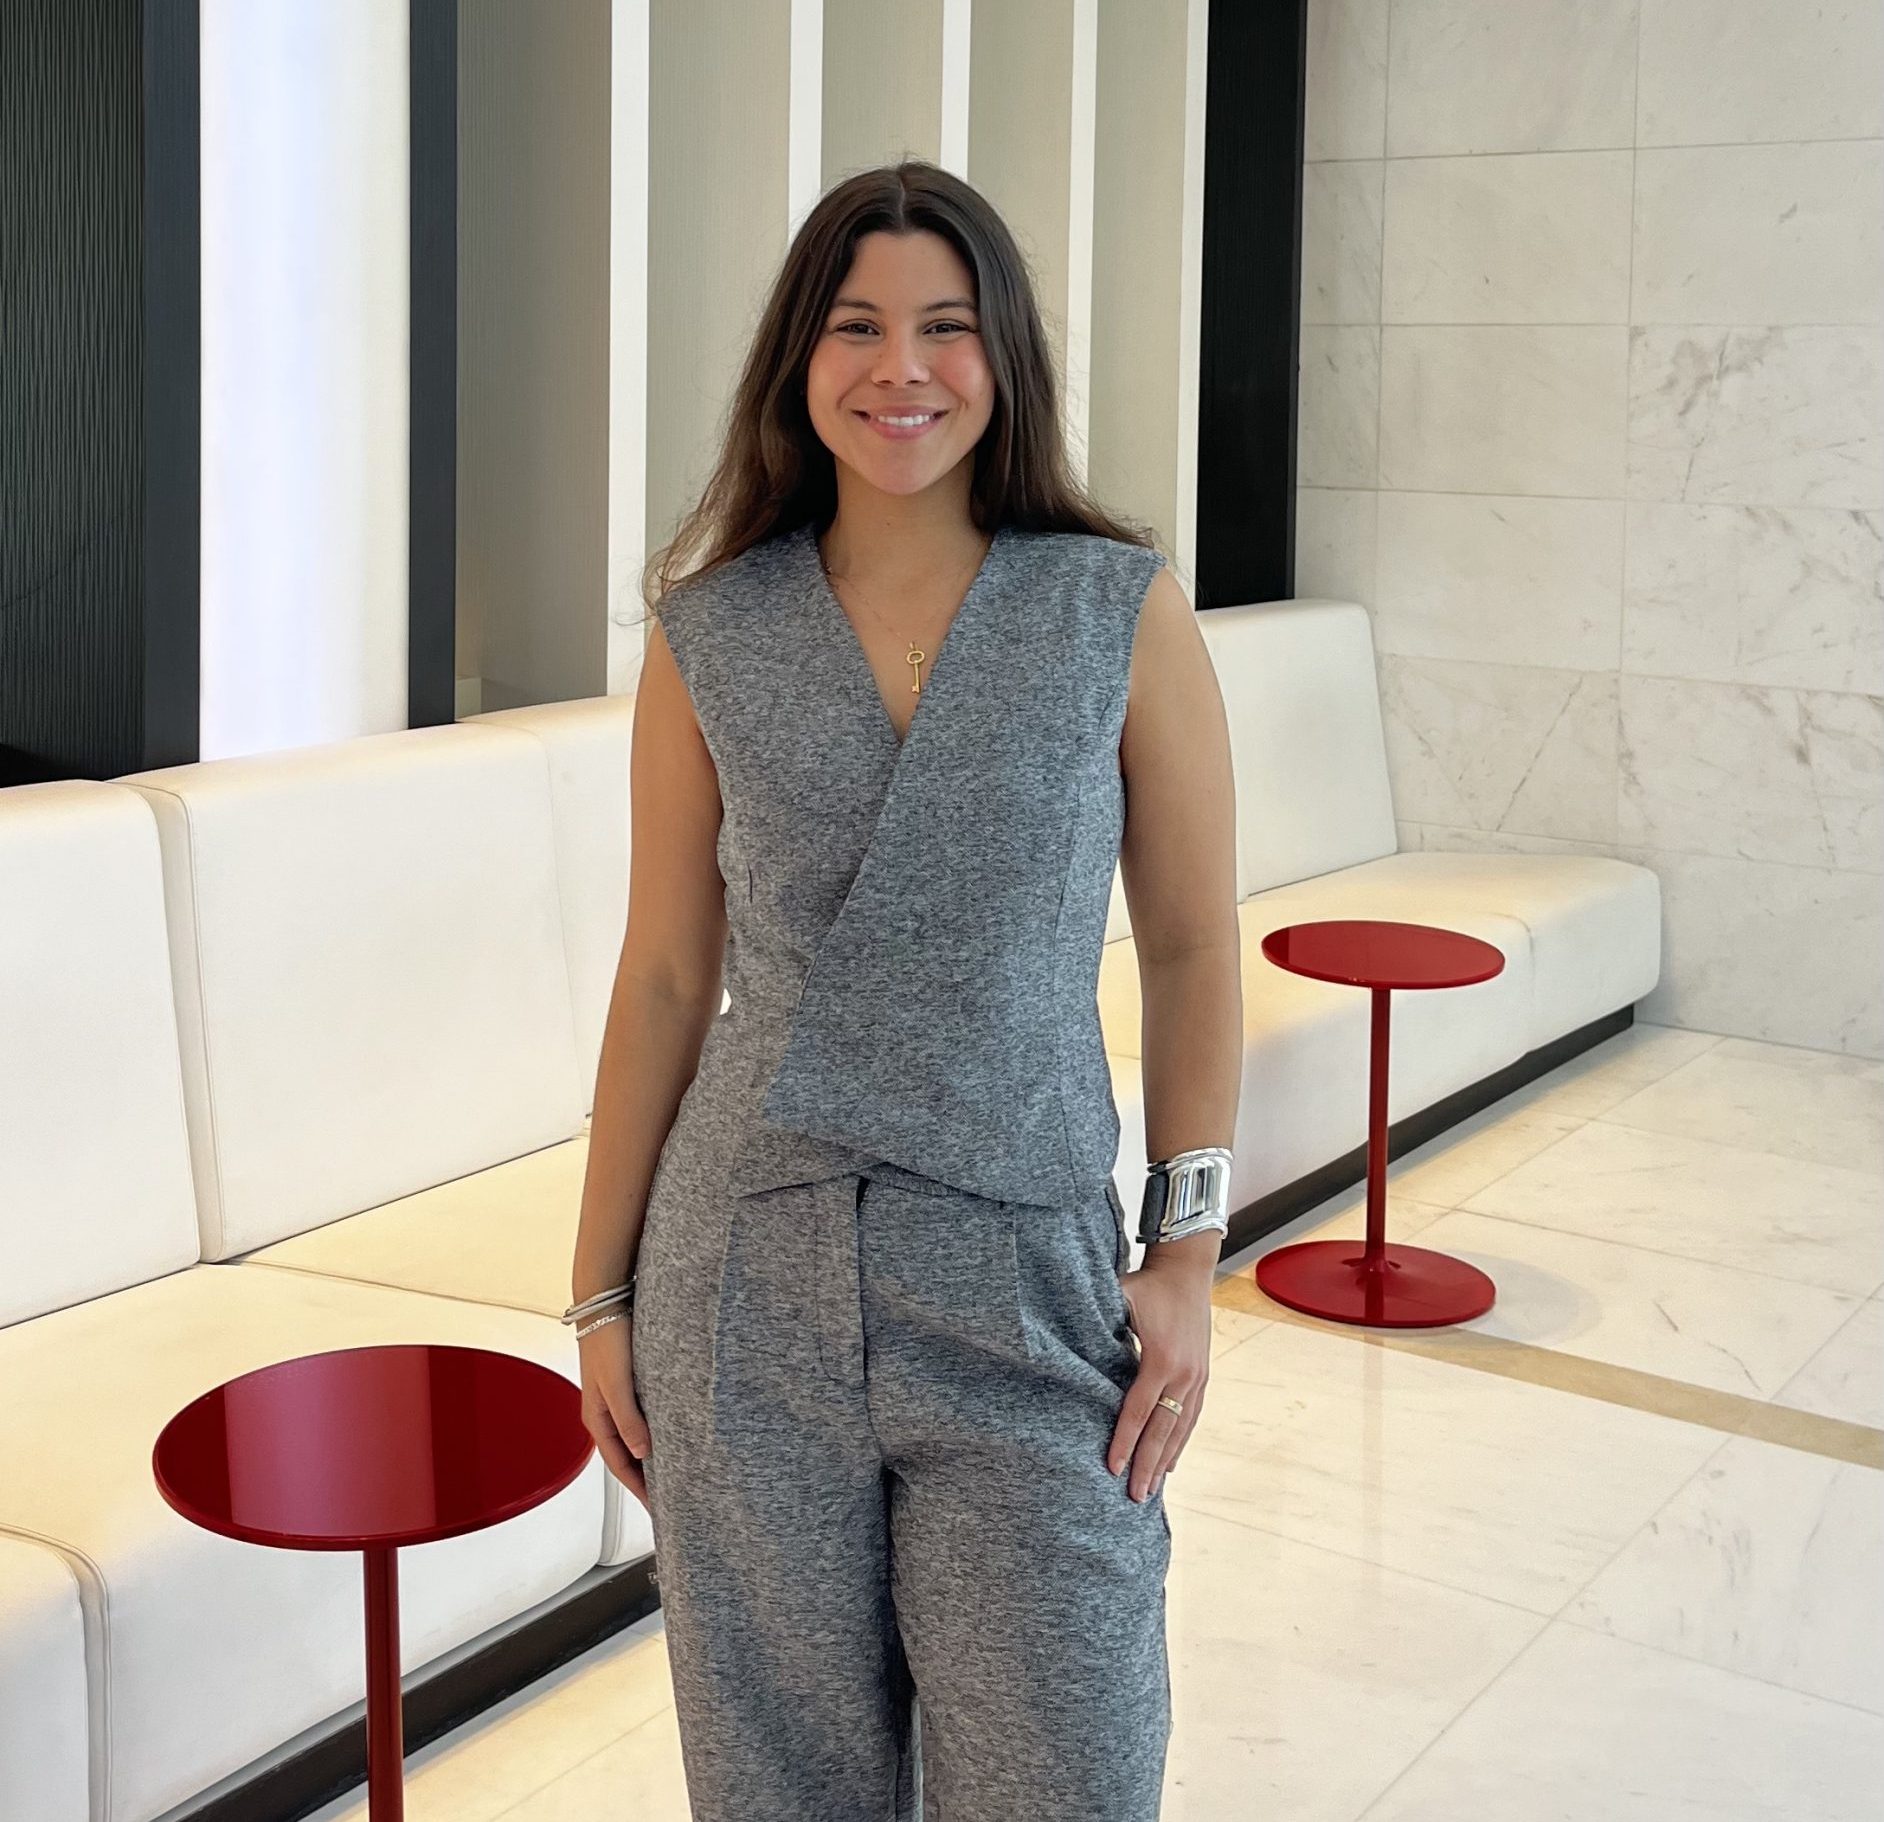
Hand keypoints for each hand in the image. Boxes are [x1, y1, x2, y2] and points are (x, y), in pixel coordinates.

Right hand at [577, 1317, 651, 1508]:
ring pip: (634, 1439)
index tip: (658, 1511)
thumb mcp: (617, 1384)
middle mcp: (605, 1414)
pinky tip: (669, 1437)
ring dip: (650, 1460)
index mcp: (597, 1419)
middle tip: (668, 1501)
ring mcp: (615, 1400)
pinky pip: (640, 1420)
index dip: (640, 1491)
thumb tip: (643, 1454)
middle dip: (644, 1481)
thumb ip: (629, 1420)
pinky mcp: (627, 1385)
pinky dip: (653, 1435)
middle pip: (627, 1457)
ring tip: (672, 1476)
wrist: (605, 1302)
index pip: (622, 1466)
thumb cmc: (607, 1339)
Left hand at [1110, 1256, 1210, 1502]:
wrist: (1188, 1270)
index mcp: (1161, 1359)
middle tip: (1134, 1498)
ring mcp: (1198, 1377)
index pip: (1138, 1411)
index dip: (1123, 1441)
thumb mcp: (1120, 1300)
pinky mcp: (1203, 1376)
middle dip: (1147, 1465)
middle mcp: (1185, 1374)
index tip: (1111, 1468)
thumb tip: (1065, 1350)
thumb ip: (1098, 1327)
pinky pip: (1191, 1417)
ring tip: (1151, 1490)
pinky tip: (1171, 1463)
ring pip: (1181, 1429)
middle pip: (1163, 1430)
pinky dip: (1180, 1442)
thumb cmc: (1147, 1284)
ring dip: (1165, 1461)